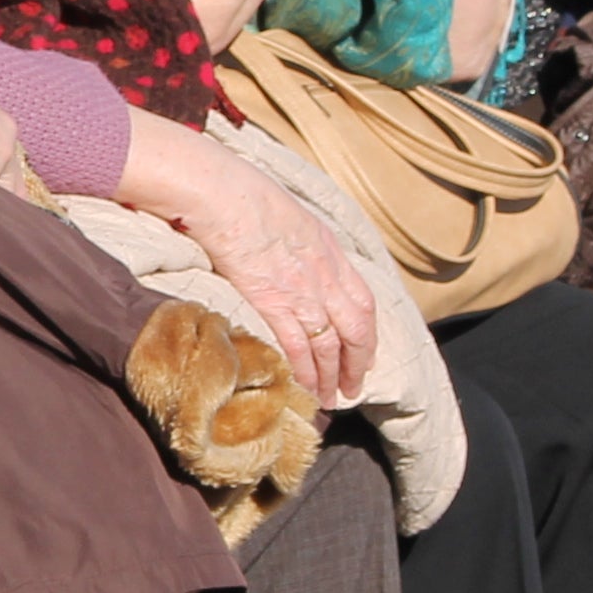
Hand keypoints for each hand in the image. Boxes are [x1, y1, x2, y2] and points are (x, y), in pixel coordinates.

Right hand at [169, 152, 379, 406]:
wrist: (225, 195)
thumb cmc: (247, 196)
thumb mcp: (292, 216)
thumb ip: (303, 243)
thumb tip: (295, 256)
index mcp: (331, 252)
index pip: (364, 302)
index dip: (368, 333)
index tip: (365, 352)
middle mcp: (325, 276)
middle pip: (357, 330)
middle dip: (358, 363)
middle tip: (352, 386)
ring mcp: (302, 291)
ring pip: (330, 345)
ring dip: (331, 375)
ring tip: (329, 398)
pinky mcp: (274, 302)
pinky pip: (298, 346)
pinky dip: (305, 370)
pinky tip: (305, 387)